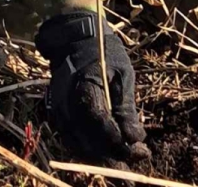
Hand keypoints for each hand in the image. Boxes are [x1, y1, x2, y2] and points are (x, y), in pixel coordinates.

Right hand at [36, 12, 150, 165]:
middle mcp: (66, 103)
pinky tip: (107, 151)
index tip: (139, 148)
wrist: (74, 39)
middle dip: (115, 154)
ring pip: (79, 146)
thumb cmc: (103, 52)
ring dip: (103, 156)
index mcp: (84, 88)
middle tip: (139, 157)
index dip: (118, 140)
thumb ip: (126, 108)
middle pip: (88, 141)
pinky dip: (90, 150)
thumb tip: (135, 139)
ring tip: (126, 159)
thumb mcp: (122, 75)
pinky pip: (72, 140)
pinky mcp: (58, 116)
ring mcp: (59, 111)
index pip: (99, 123)